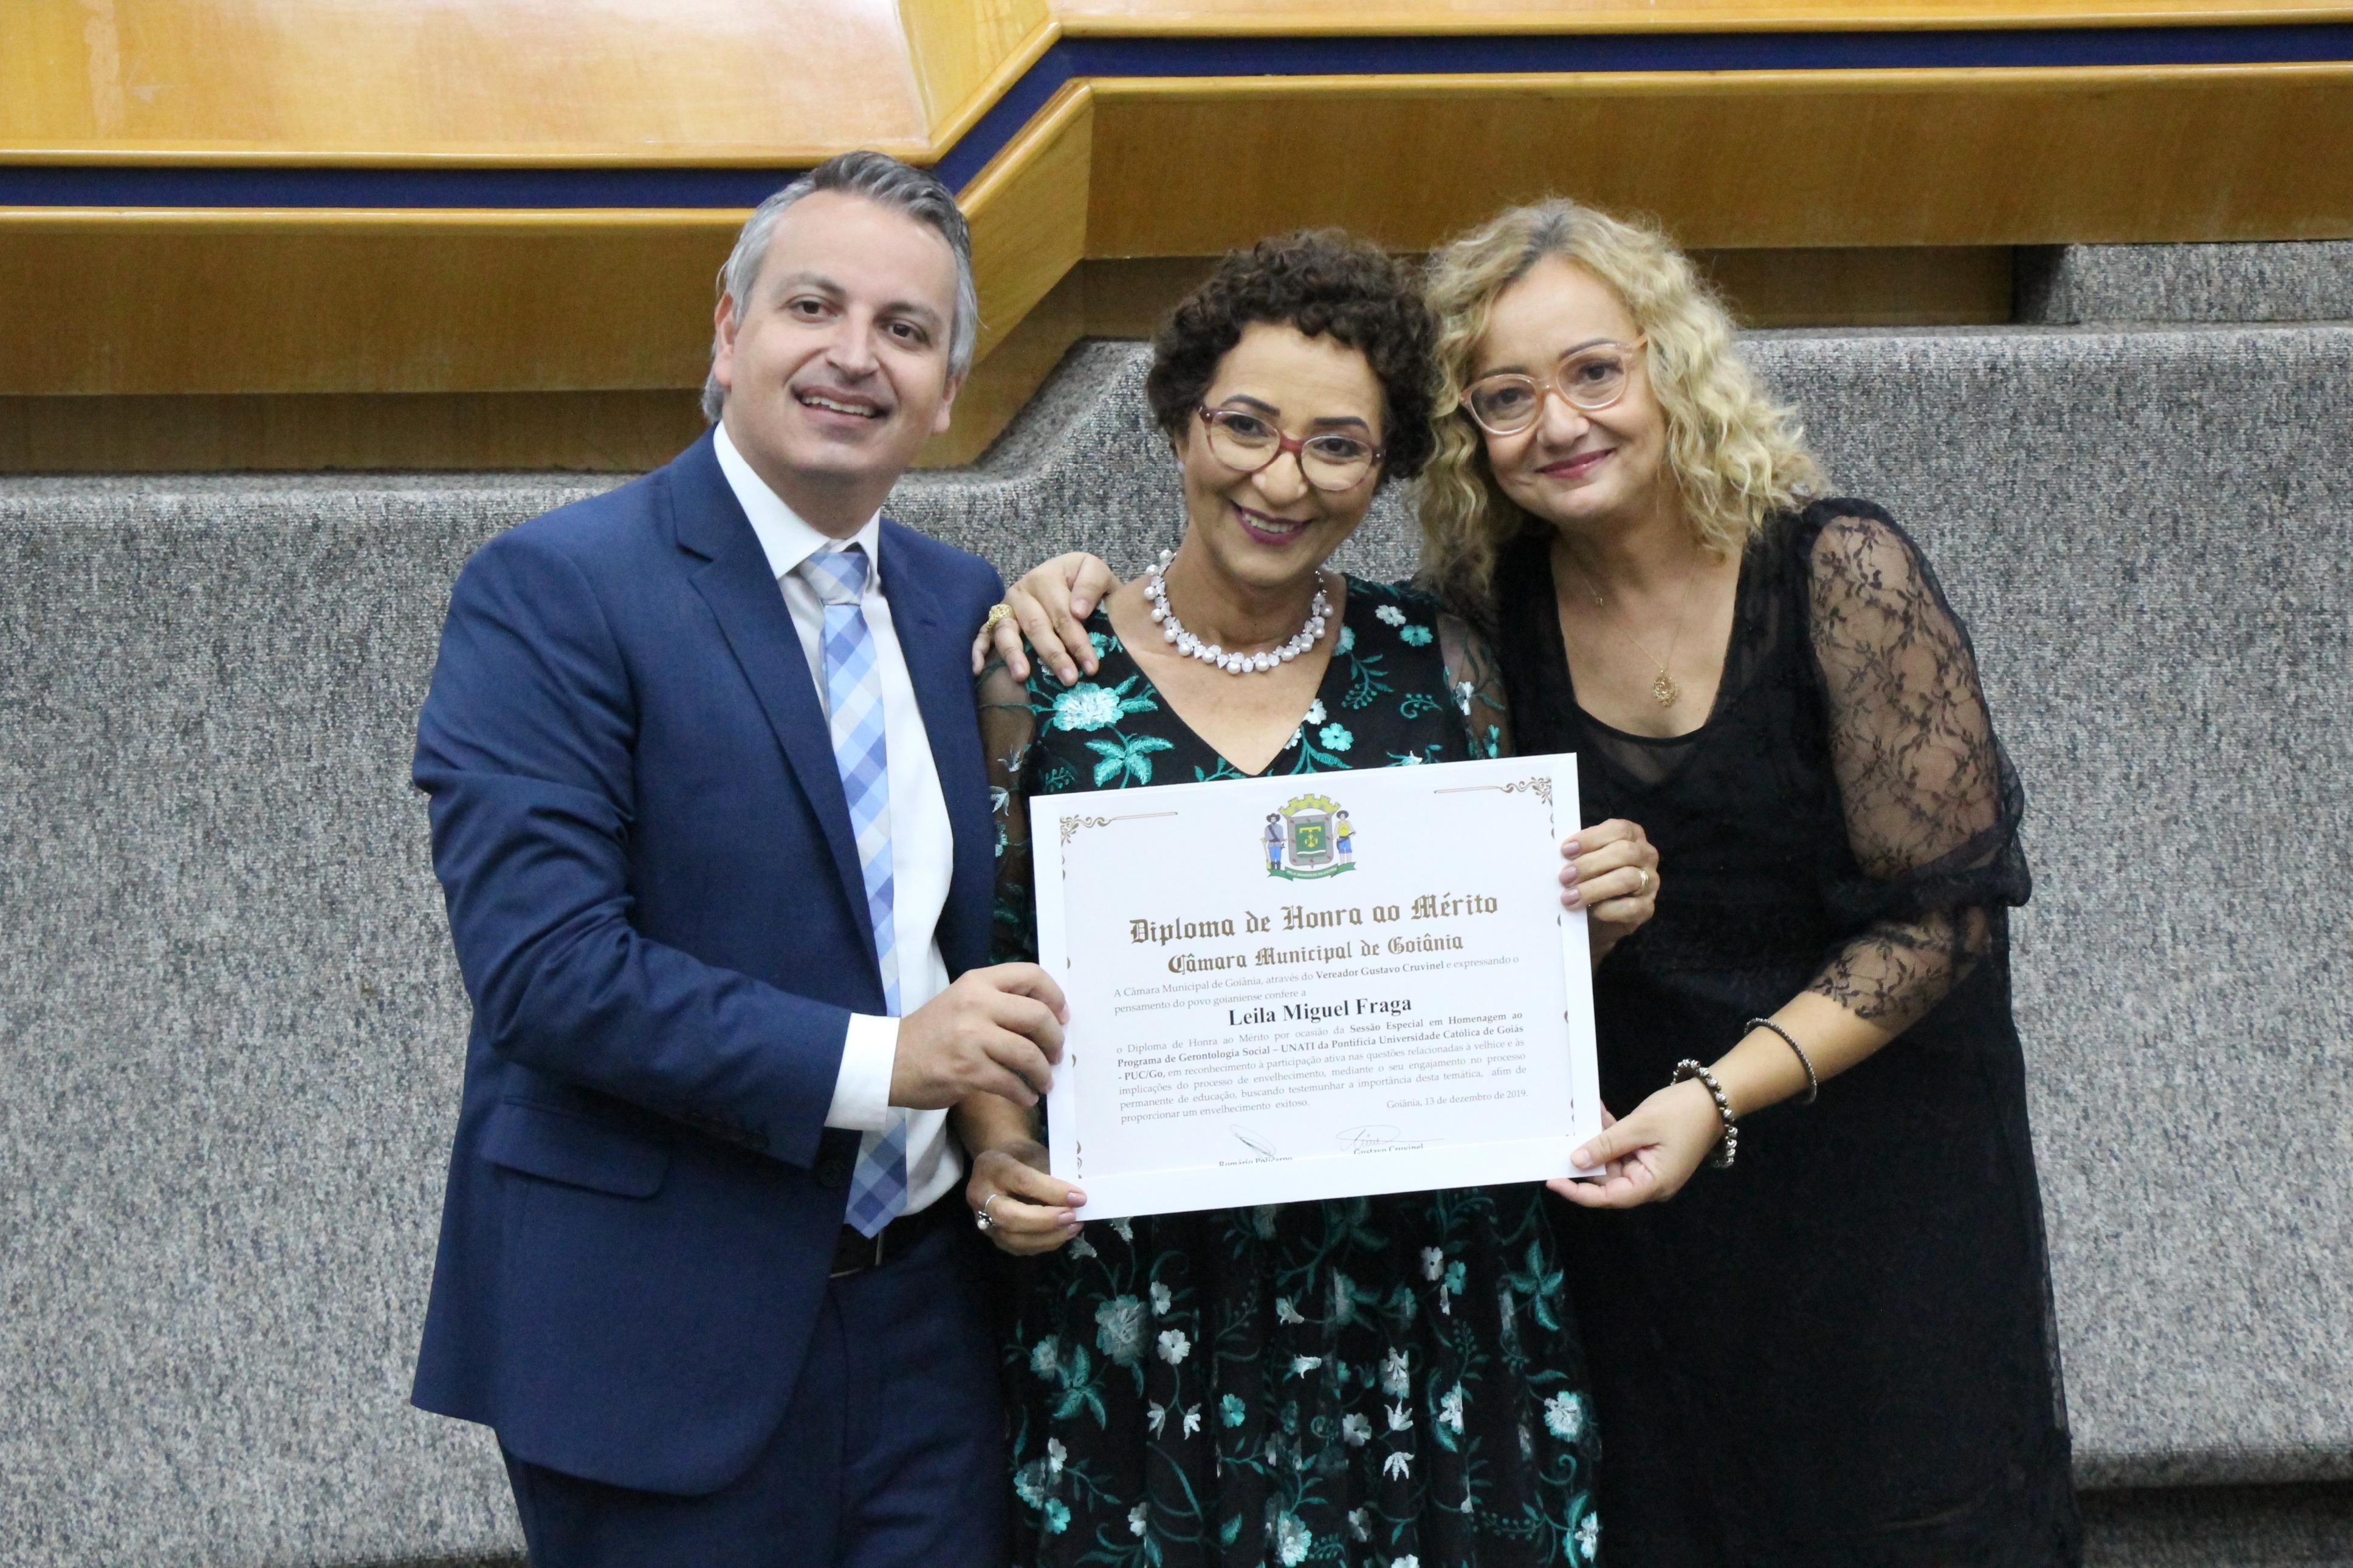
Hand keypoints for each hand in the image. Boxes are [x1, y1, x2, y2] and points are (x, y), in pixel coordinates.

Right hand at [891, 965, 1067, 1109]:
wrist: (890, 1061)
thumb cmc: (932, 1032)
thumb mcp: (962, 1000)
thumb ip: (999, 1000)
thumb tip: (1047, 1015)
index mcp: (977, 981)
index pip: (1031, 975)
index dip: (1055, 996)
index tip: (1061, 1016)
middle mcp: (977, 1004)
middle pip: (1038, 1016)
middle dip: (1055, 1039)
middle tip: (1056, 1054)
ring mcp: (972, 1037)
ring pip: (1028, 1054)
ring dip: (1043, 1073)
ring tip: (1043, 1081)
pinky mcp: (968, 1071)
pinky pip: (1011, 1083)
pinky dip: (1024, 1094)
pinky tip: (1025, 1097)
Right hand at [965, 1136, 1085, 1255]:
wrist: (1000, 1166)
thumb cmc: (1022, 1157)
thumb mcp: (1035, 1154)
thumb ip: (1051, 1174)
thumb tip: (1077, 1197)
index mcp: (992, 1167)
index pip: (1023, 1182)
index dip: (1052, 1192)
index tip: (1079, 1197)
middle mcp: (981, 1196)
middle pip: (1009, 1216)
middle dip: (1045, 1221)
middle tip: (1072, 1217)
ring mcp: (984, 1220)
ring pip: (1013, 1238)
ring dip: (1048, 1236)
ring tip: (1073, 1227)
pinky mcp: (995, 1237)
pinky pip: (1020, 1248)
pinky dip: (1044, 1243)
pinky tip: (1062, 1234)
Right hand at [970, 553, 1120, 683]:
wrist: (1075, 584)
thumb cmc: (1088, 586)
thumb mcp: (1099, 575)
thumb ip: (1092, 586)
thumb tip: (1078, 610)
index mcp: (1048, 576)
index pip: (1063, 614)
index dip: (1078, 641)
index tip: (1091, 666)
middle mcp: (1023, 589)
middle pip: (1037, 626)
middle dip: (1054, 655)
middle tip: (1069, 679)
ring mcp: (1007, 605)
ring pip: (1007, 632)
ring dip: (1014, 655)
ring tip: (1022, 676)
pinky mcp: (996, 619)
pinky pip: (982, 634)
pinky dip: (978, 650)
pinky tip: (978, 669)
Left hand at [1548, 1079, 1721, 1207]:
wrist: (1716, 1097)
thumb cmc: (1683, 1113)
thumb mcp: (1640, 1126)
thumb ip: (1606, 1144)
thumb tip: (1576, 1161)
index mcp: (1652, 1184)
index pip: (1609, 1197)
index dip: (1578, 1192)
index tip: (1553, 1180)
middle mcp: (1649, 1182)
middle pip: (1607, 1179)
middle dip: (1584, 1158)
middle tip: (1558, 1139)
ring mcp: (1649, 1167)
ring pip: (1611, 1161)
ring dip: (1595, 1140)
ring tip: (1577, 1117)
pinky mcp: (1648, 1153)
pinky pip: (1621, 1148)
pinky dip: (1609, 1132)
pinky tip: (1595, 1112)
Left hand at [1559, 817, 1658, 963]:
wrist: (1597, 919)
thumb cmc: (1589, 880)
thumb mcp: (1584, 862)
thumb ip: (1577, 853)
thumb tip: (1557, 848)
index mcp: (1632, 836)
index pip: (1618, 829)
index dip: (1591, 838)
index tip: (1566, 850)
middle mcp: (1646, 856)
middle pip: (1624, 852)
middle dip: (1590, 864)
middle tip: (1564, 877)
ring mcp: (1650, 882)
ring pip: (1628, 879)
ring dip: (1594, 888)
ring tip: (1569, 897)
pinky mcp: (1647, 908)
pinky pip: (1630, 907)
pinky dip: (1607, 909)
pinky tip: (1591, 911)